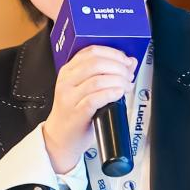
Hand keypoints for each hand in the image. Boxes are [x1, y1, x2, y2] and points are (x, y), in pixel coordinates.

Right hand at [43, 46, 136, 173]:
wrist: (60, 138)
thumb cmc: (75, 113)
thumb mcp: (86, 89)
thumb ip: (106, 74)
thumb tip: (130, 62)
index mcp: (68, 71)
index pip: (91, 51)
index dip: (113, 53)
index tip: (126, 60)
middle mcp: (67, 81)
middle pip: (96, 63)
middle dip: (118, 67)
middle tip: (129, 75)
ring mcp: (70, 98)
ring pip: (97, 80)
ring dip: (118, 81)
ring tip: (127, 86)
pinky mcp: (77, 113)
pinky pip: (95, 99)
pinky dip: (110, 93)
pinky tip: (119, 93)